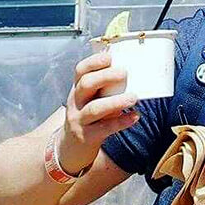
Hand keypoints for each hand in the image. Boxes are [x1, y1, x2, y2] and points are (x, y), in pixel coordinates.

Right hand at [58, 49, 139, 174]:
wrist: (70, 147)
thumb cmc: (88, 116)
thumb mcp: (90, 99)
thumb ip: (104, 86)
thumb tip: (131, 71)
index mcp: (77, 88)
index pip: (80, 70)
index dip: (93, 62)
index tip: (109, 57)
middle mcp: (75, 102)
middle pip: (86, 85)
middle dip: (105, 77)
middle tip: (124, 73)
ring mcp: (79, 120)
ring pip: (95, 108)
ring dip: (116, 102)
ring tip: (133, 97)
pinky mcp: (86, 137)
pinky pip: (104, 129)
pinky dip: (121, 121)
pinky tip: (134, 116)